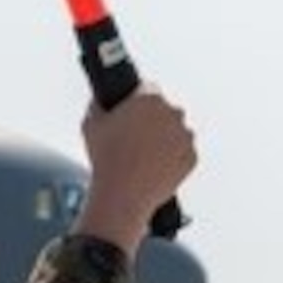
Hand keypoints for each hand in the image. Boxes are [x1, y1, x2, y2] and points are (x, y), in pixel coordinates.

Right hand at [74, 86, 198, 254]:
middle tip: (131, 138)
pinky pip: (182, 154)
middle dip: (151, 120)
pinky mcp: (192, 157)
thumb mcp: (90, 125)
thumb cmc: (106, 159)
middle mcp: (173, 113)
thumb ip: (97, 105)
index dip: (134, 101)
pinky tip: (150, 167)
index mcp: (150, 99)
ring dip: (163, 139)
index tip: (128, 113)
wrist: (123, 194)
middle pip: (163, 111)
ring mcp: (185, 136)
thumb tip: (100, 100)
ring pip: (174, 132)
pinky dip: (170, 159)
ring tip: (140, 157)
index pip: (147, 88)